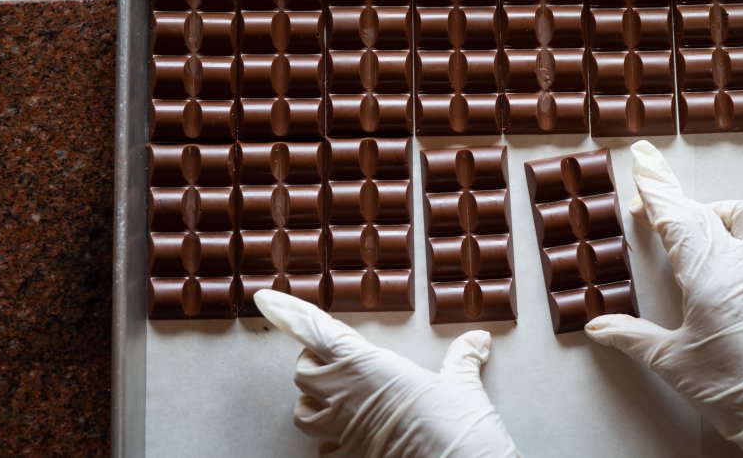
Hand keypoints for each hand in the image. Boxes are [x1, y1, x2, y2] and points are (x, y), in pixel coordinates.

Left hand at [253, 289, 520, 457]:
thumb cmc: (457, 425)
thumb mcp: (462, 387)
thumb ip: (462, 360)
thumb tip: (478, 341)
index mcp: (368, 366)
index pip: (316, 332)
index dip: (288, 313)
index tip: (264, 299)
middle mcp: (347, 396)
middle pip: (303, 373)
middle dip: (311, 363)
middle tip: (331, 360)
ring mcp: (344, 433)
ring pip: (303, 413)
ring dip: (312, 403)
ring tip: (332, 400)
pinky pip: (324, 450)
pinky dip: (329, 443)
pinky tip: (345, 441)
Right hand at [584, 141, 742, 456]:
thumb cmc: (727, 385)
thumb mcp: (668, 360)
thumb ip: (629, 336)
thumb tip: (596, 326)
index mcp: (704, 277)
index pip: (675, 217)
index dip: (655, 189)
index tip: (642, 166)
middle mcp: (737, 263)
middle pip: (701, 211)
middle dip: (671, 197)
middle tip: (649, 191)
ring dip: (717, 210)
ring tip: (697, 221)